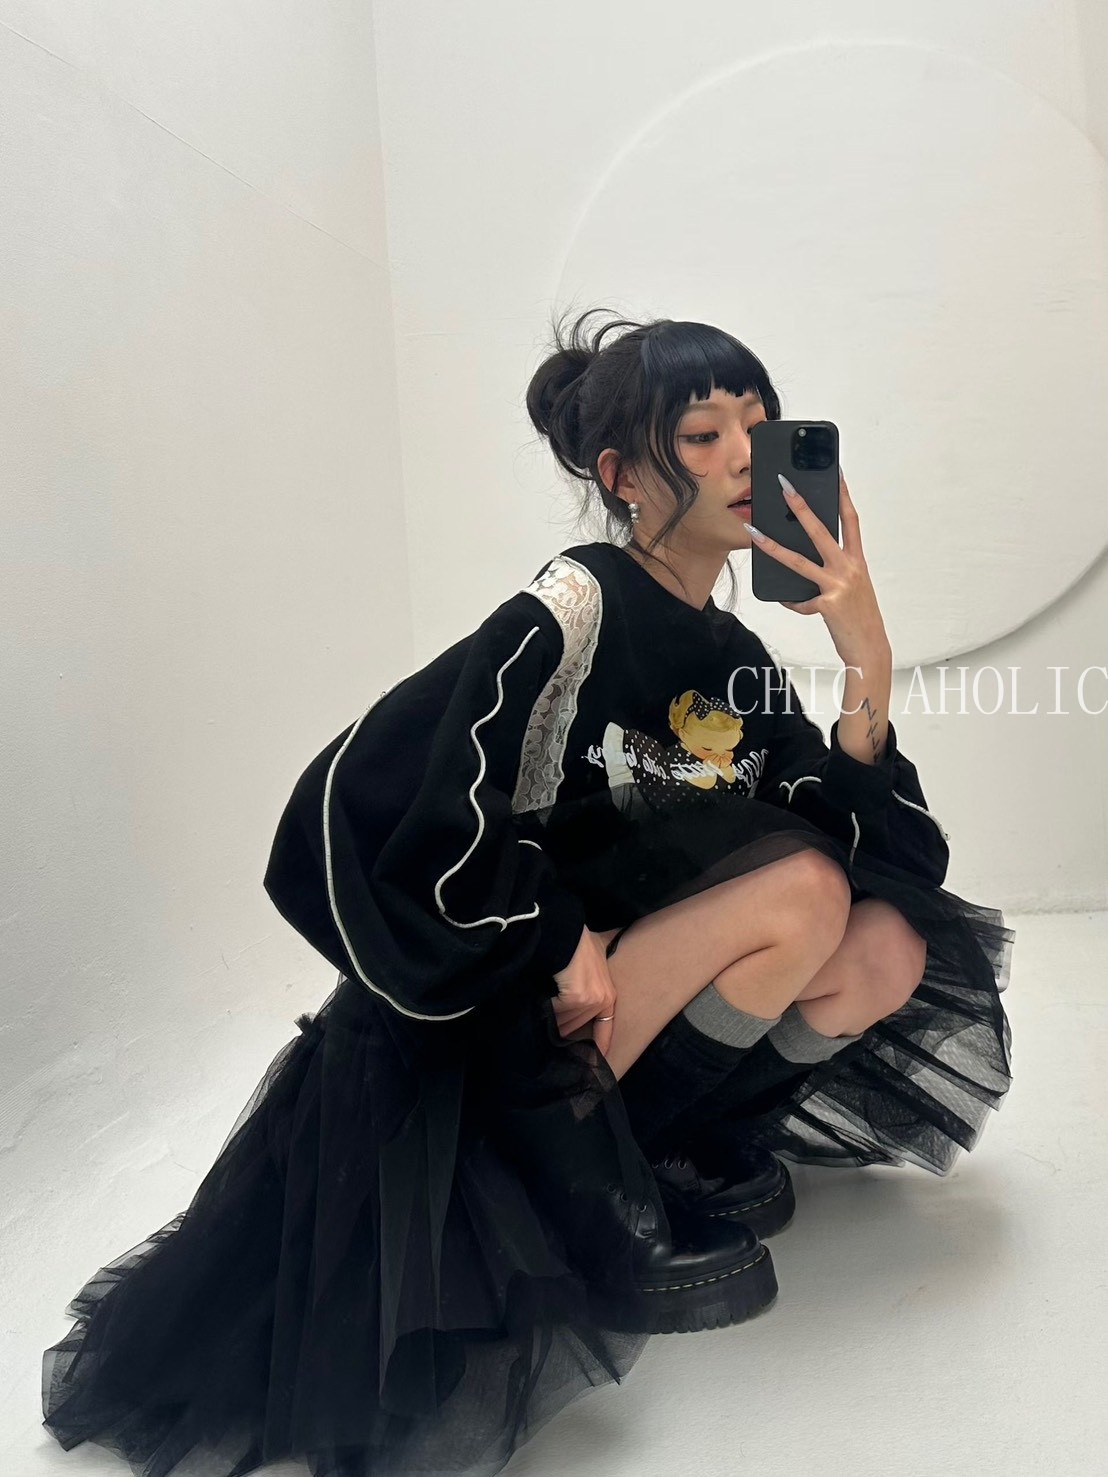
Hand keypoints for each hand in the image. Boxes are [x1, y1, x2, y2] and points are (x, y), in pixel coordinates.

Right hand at [551, 924, 617, 1059]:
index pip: (605, 1027)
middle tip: (548, 1021)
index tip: (594, 1062)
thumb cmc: (579, 942)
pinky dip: (546, 1008)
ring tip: (541, 1009)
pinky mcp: (577, 997)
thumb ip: (595, 971)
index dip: (600, 1045)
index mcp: (608, 995)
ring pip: (564, 1023)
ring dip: (551, 1018)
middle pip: (576, 1027)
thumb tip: (588, 977)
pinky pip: (556, 1012)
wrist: (567, 933)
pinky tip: (540, 998)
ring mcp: (591, 1000)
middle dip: (561, 1026)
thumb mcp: (596, 957)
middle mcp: (603, 1000)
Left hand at [753, 471, 888, 663]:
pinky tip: (787, 602)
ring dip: (772, 545)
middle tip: (784, 486)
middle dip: (801, 506)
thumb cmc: (859, 617)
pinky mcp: (827, 604)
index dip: (843, 495)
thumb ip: (834, 570)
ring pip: (799, 561)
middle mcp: (849, 569)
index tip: (835, 473)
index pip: (851, 520)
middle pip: (821, 530)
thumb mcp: (851, 587)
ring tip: (753, 532)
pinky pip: (798, 600)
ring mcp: (838, 585)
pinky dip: (791, 601)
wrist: (870, 649)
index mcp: (857, 561)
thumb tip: (807, 558)